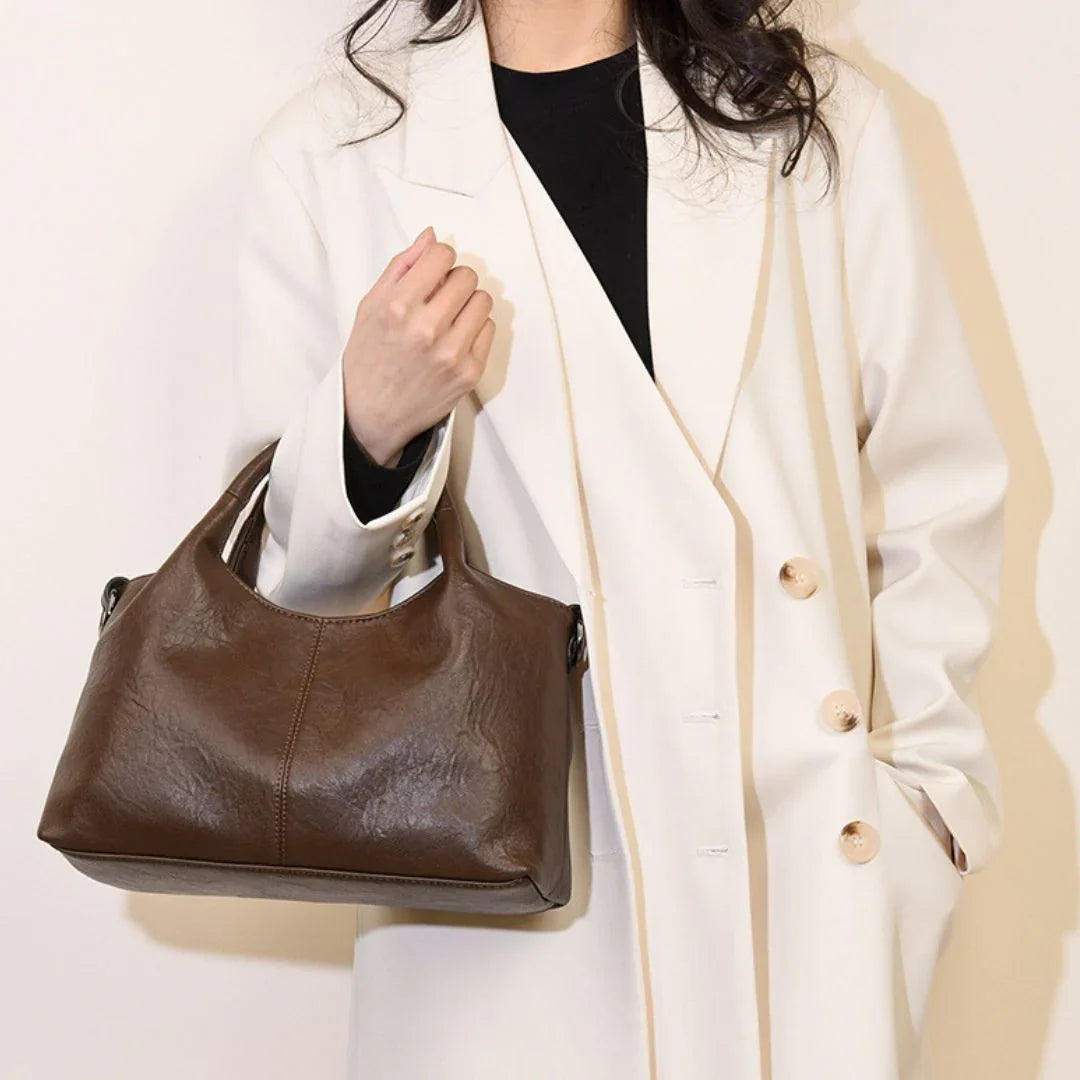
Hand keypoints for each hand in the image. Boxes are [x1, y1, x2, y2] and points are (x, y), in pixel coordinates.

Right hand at [342, 226, 494, 464]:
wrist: (372, 415)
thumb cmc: (368, 359)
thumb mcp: (370, 306)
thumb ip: (402, 267)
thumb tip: (431, 236)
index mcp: (398, 307)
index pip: (441, 256)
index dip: (438, 260)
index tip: (432, 272)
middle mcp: (426, 329)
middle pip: (466, 276)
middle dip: (453, 281)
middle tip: (438, 298)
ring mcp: (451, 353)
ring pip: (483, 300)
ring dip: (467, 303)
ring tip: (448, 318)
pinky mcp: (469, 373)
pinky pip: (488, 329)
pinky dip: (474, 329)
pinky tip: (454, 339)